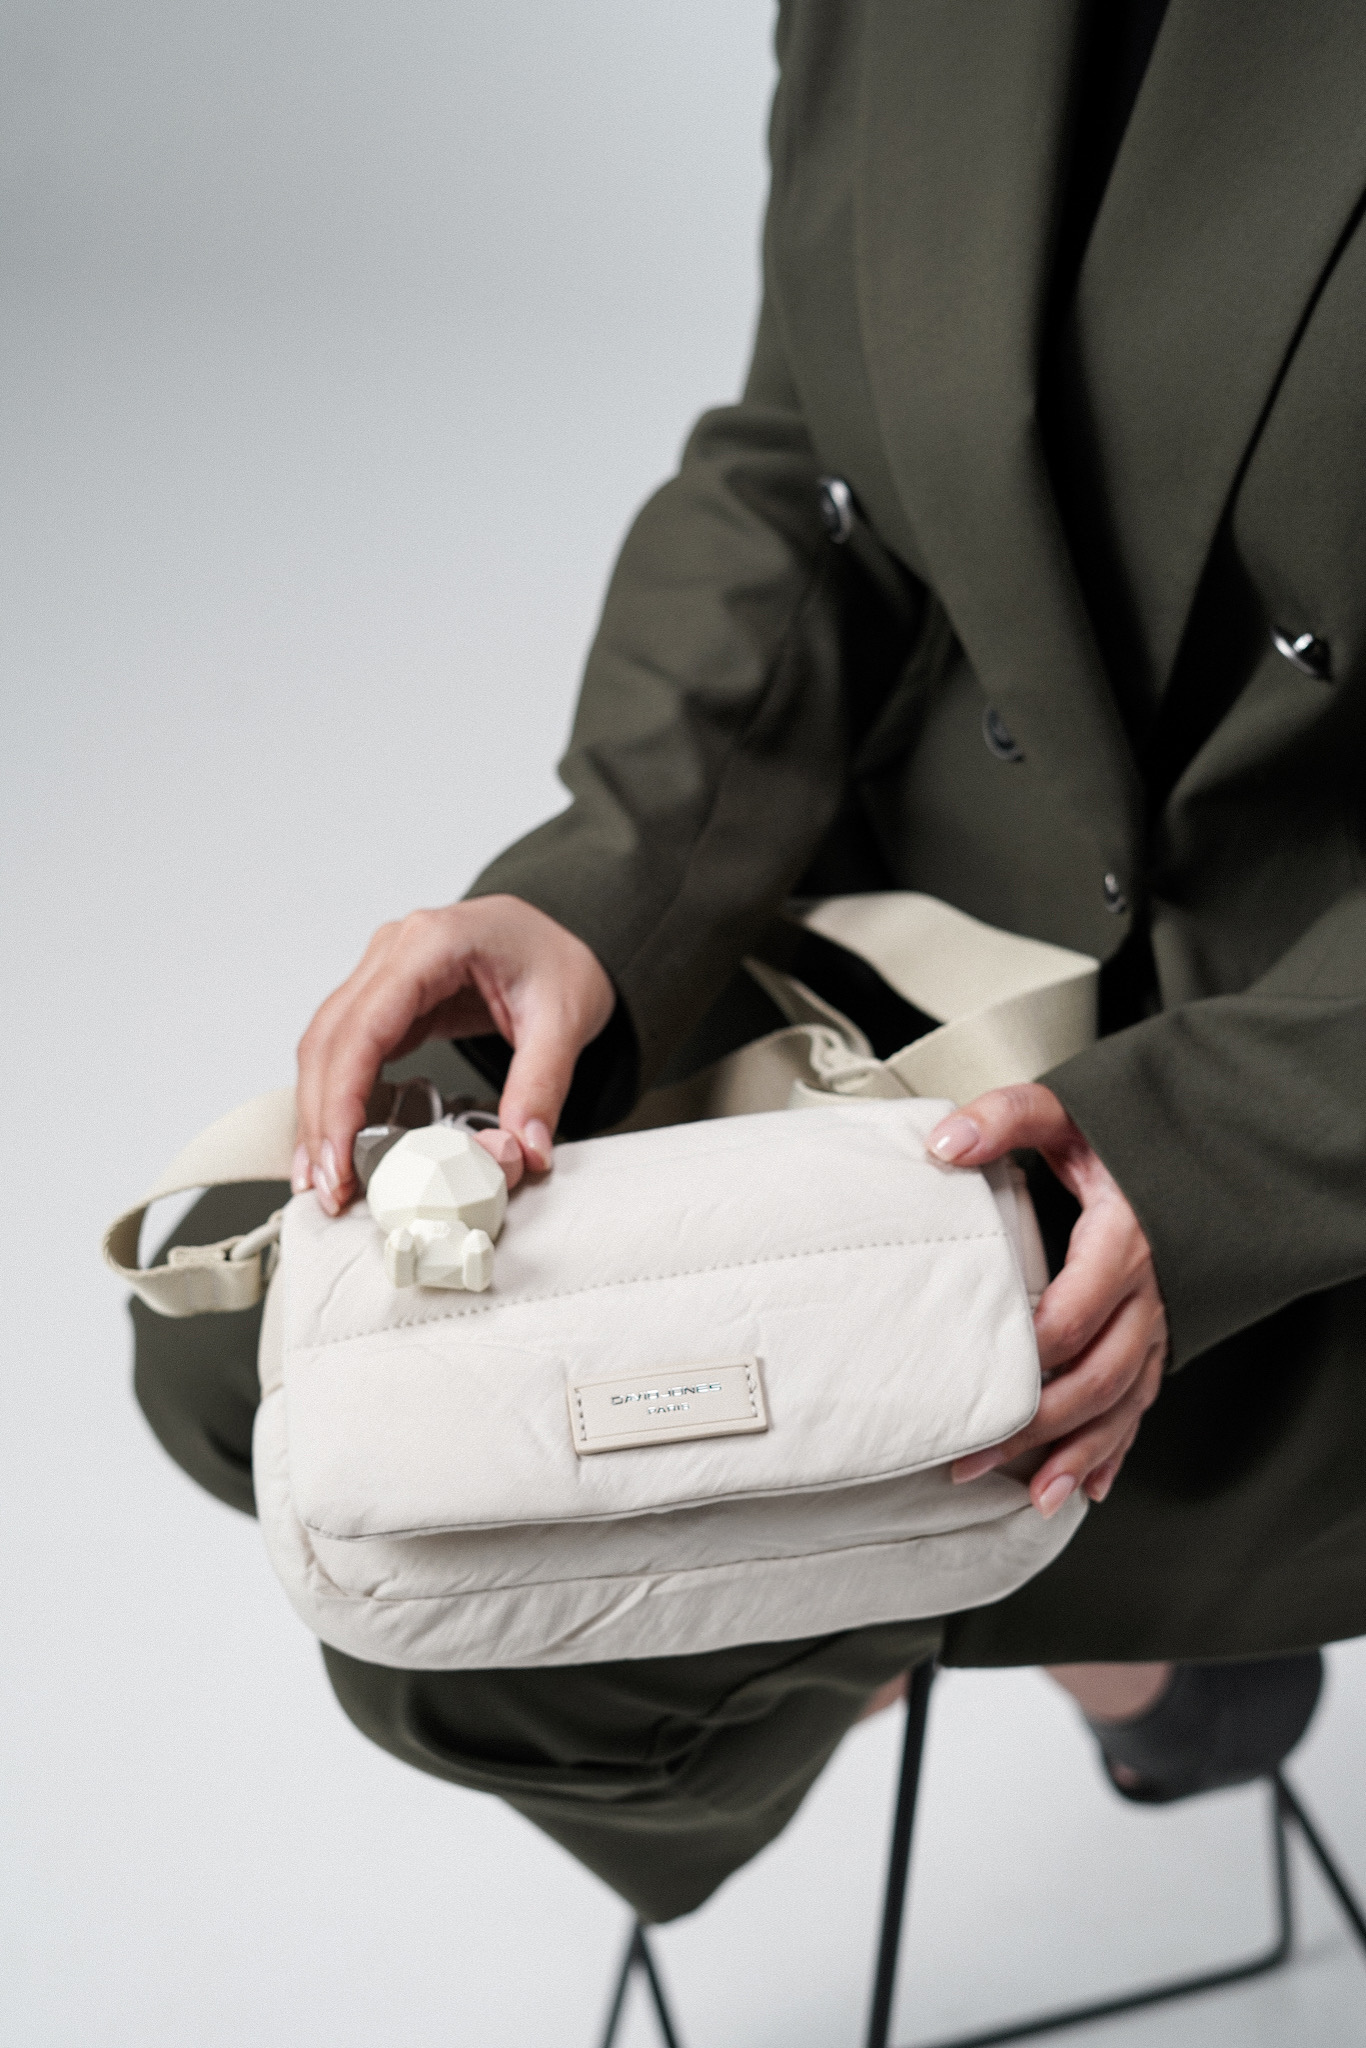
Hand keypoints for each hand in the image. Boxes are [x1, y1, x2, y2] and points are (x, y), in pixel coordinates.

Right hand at [293, 895, 614, 1213]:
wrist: (564, 932)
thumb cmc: (559, 958)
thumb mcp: (566, 1019)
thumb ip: (542, 1085)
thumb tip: (523, 1151)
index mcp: (434, 942)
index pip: (364, 1027)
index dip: (342, 1100)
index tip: (341, 1160)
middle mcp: (395, 949)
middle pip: (330, 1040)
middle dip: (322, 1119)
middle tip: (330, 1187)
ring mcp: (384, 970)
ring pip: (325, 1045)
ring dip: (317, 1113)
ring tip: (321, 1177)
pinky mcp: (387, 998)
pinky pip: (345, 1048)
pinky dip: (335, 1097)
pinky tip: (337, 1143)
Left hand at [926, 1084, 1167, 1518]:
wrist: (1183, 1146)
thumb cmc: (1111, 1135)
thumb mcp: (1061, 1113)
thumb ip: (1004, 1118)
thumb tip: (944, 1145)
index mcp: (1122, 1240)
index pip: (1075, 1311)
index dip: (1028, 1353)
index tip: (976, 1377)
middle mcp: (1148, 1291)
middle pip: (1098, 1374)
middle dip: (1038, 1425)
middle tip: (971, 1458)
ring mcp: (1156, 1320)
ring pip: (1123, 1401)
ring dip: (1080, 1453)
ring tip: (1036, 1497)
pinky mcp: (1154, 1338)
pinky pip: (1140, 1402)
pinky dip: (1115, 1448)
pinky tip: (1087, 1487)